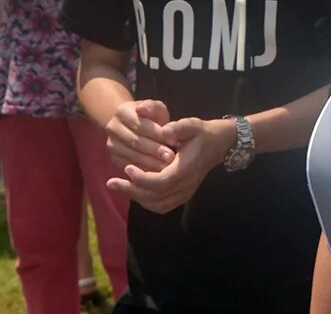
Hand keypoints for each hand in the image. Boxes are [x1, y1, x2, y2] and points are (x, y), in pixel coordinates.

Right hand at [104, 99, 175, 174]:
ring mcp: (111, 145)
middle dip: (154, 150)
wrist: (135, 126)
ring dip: (149, 162)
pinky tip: (156, 172)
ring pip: (131, 155)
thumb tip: (142, 109)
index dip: (157, 134)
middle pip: (135, 141)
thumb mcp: (155, 108)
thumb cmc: (151, 116)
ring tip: (166, 166)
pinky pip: (128, 166)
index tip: (173, 141)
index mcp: (122, 111)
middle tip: (170, 157)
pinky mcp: (114, 159)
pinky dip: (142, 170)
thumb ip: (153, 108)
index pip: (140, 124)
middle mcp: (112, 128)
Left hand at [109, 115, 232, 213]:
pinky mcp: (183, 196)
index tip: (127, 168)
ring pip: (157, 204)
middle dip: (131, 190)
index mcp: (187, 169)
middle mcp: (186, 185)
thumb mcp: (192, 125)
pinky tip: (135, 191)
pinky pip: (161, 205)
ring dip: (136, 197)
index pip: (161, 182)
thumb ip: (178, 127)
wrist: (219, 144)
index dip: (142, 178)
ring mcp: (185, 193)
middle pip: (155, 197)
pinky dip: (146, 201)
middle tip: (111, 182)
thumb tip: (163, 131)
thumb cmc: (203, 133)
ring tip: (120, 186)